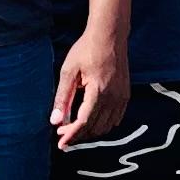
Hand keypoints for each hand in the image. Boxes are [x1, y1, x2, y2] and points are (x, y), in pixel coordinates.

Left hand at [52, 28, 127, 143]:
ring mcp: (122, 97)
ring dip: (90, 132)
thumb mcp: (69, 72)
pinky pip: (115, 119)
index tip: (60, 143)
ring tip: (74, 128)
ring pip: (106, 126)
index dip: (71, 135)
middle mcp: (113, 98)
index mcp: (98, 92)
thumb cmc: (86, 50)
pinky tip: (92, 122)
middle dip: (78, 134)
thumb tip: (55, 121)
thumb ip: (62, 98)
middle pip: (95, 128)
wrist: (109, 35)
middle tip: (62, 132)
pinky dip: (103, 125)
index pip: (83, 122)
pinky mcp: (125, 95)